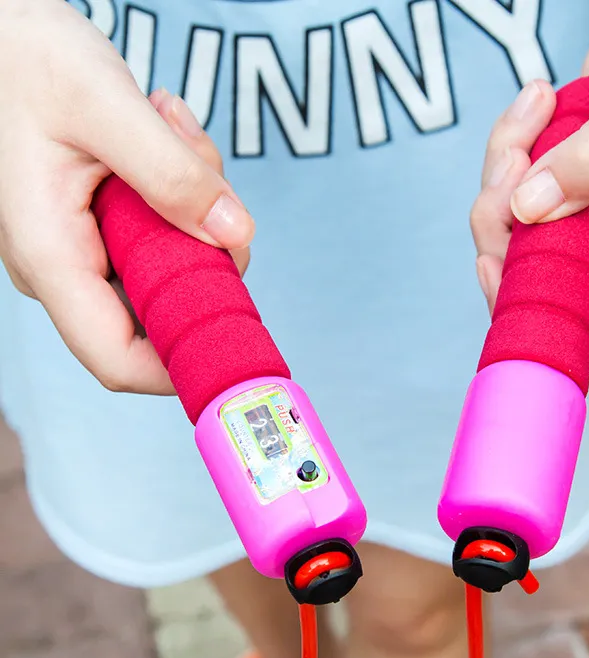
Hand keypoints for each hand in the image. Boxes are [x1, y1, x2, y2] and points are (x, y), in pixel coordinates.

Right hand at [0, 0, 253, 393]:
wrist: (1, 28)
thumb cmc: (27, 57)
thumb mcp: (103, 104)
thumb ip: (172, 174)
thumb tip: (234, 236)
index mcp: (51, 256)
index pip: (119, 359)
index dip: (182, 366)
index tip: (238, 336)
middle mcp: (65, 266)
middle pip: (165, 305)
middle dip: (206, 247)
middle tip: (198, 165)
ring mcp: (84, 248)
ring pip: (175, 261)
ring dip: (197, 202)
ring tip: (172, 128)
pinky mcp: (103, 226)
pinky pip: (167, 229)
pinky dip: (184, 188)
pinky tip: (165, 131)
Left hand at [472, 0, 588, 355]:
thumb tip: (528, 213)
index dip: (538, 312)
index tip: (493, 265)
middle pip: (537, 282)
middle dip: (504, 225)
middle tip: (513, 161)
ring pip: (512, 231)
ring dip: (503, 172)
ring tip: (538, 107)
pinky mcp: (562, 184)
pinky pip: (509, 187)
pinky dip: (509, 145)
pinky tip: (541, 98)